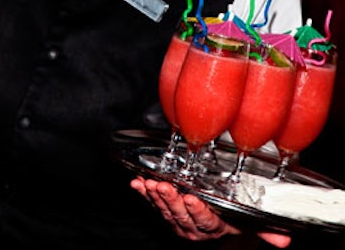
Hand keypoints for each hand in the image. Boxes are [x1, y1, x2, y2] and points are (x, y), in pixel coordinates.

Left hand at [130, 177, 291, 247]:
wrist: (215, 229)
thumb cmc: (232, 220)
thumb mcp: (248, 224)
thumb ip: (264, 230)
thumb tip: (285, 240)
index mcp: (213, 227)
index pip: (205, 220)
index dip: (198, 211)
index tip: (192, 199)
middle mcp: (194, 226)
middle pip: (181, 214)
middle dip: (172, 200)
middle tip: (165, 186)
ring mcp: (178, 219)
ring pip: (166, 209)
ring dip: (156, 196)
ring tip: (150, 183)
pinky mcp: (166, 211)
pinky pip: (153, 204)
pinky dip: (144, 194)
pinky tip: (137, 184)